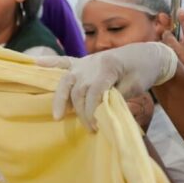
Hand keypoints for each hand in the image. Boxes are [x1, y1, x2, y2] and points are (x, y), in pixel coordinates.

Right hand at [36, 42, 178, 130]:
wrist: (148, 54)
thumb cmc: (144, 71)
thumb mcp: (136, 86)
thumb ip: (115, 95)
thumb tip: (99, 109)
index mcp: (108, 67)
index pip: (93, 92)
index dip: (91, 110)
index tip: (95, 126)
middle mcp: (92, 63)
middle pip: (78, 90)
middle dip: (80, 111)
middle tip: (90, 128)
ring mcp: (85, 62)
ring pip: (66, 81)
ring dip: (60, 99)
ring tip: (57, 116)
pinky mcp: (83, 62)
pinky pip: (63, 62)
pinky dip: (49, 62)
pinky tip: (35, 63)